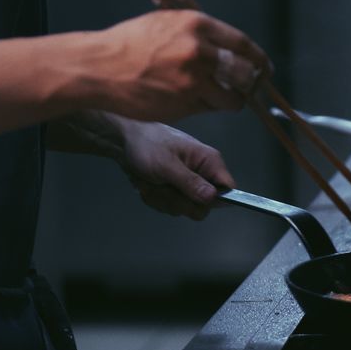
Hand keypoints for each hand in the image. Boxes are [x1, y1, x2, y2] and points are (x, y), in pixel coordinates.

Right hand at [89, 10, 270, 120]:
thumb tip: (232, 52)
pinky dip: (206, 107)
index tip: (265, 70)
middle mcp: (200, 51)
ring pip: (233, 98)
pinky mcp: (185, 103)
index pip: (244, 45)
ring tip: (214, 96)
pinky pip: (210, 109)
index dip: (259, 60)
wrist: (98, 67)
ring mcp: (194, 79)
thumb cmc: (130, 45)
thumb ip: (201, 36)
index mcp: (197, 25)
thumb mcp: (167, 25)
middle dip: (250, 84)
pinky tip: (187, 99)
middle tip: (246, 89)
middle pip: (246, 74)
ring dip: (230, 101)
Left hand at [117, 121, 234, 219]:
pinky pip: (172, 207)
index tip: (193, 198)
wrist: (121, 141)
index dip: (214, 200)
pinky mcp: (175, 191)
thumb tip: (212, 198)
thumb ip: (190, 182)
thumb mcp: (167, 164)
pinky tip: (147, 184)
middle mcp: (204, 174)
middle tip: (162, 186)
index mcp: (209, 162)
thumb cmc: (146, 145)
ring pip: (185, 208)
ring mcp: (188, 184)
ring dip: (163, 199)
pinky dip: (156, 199)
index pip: (229, 190)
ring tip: (151, 182)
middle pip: (204, 205)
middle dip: (179, 201)